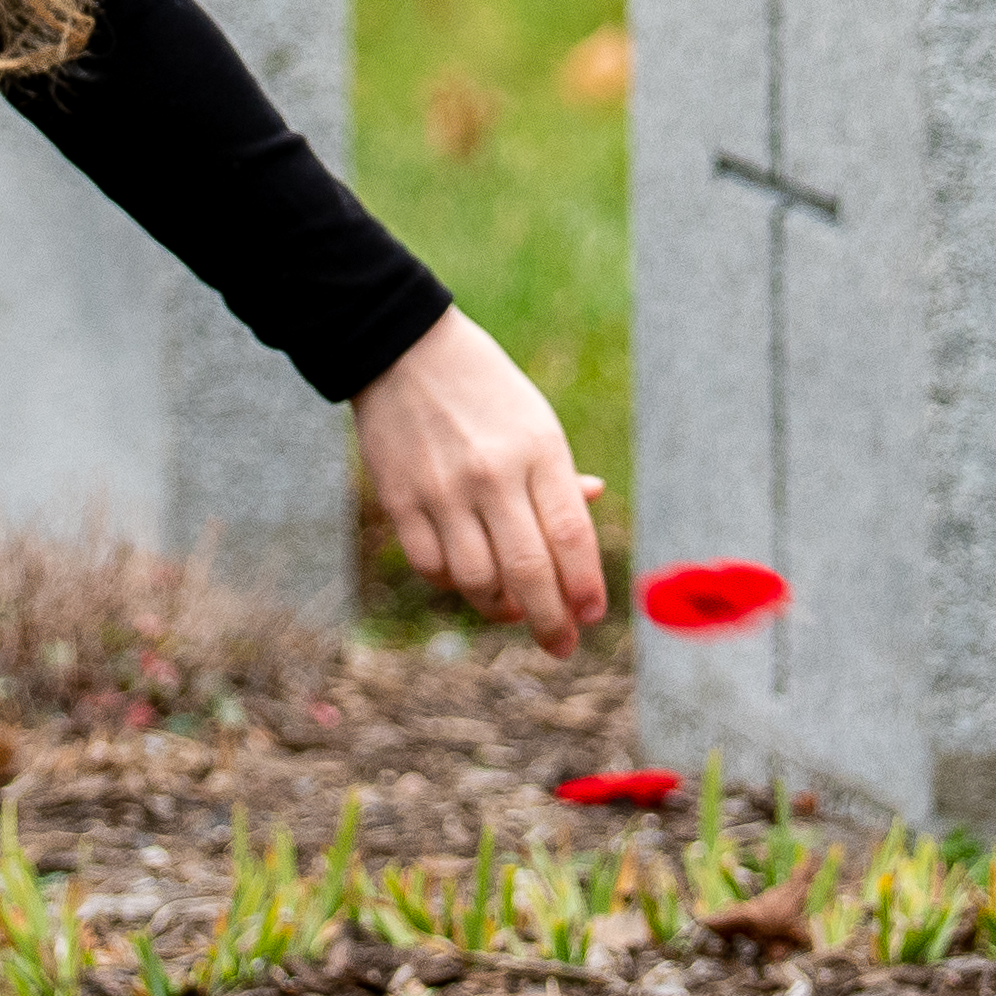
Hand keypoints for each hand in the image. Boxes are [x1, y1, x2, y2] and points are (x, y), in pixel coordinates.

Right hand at [354, 309, 609, 655]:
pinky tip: (468, 578)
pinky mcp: (401, 500)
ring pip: (478, 582)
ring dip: (501, 609)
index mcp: (538, 450)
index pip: (572, 537)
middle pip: (530, 573)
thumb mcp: (535, 420)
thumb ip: (559, 475)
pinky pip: (432, 568)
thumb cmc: (483, 389)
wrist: (402, 349)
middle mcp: (493, 475)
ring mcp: (443, 490)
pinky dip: (455, 585)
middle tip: (561, 645)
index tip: (593, 616)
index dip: (586, 587)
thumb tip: (594, 506)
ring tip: (513, 610)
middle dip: (552, 623)